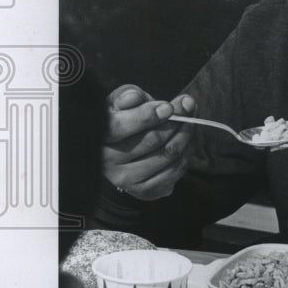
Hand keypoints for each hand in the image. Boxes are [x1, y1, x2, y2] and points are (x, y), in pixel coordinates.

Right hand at [102, 84, 195, 200]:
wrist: (121, 154)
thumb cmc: (123, 120)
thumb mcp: (120, 103)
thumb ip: (127, 96)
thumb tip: (135, 97)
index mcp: (98, 136)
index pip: (118, 127)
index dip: (146, 116)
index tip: (168, 106)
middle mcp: (107, 162)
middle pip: (152, 140)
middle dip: (177, 119)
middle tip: (188, 104)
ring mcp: (127, 179)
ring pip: (168, 154)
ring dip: (186, 133)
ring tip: (190, 118)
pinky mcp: (145, 190)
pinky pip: (176, 170)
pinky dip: (187, 151)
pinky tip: (187, 139)